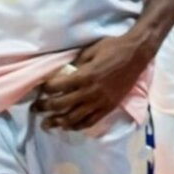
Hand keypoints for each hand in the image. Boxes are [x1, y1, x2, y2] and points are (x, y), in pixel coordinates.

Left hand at [31, 36, 147, 130]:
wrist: (137, 54)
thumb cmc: (113, 47)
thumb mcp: (92, 50)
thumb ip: (77, 63)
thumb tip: (64, 73)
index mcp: (84, 75)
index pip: (57, 87)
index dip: (45, 89)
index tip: (40, 89)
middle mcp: (89, 92)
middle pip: (61, 106)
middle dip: (45, 108)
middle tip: (36, 109)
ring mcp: (99, 102)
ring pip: (73, 119)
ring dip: (57, 122)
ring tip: (47, 124)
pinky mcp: (108, 107)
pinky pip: (89, 122)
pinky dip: (76, 127)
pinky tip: (68, 126)